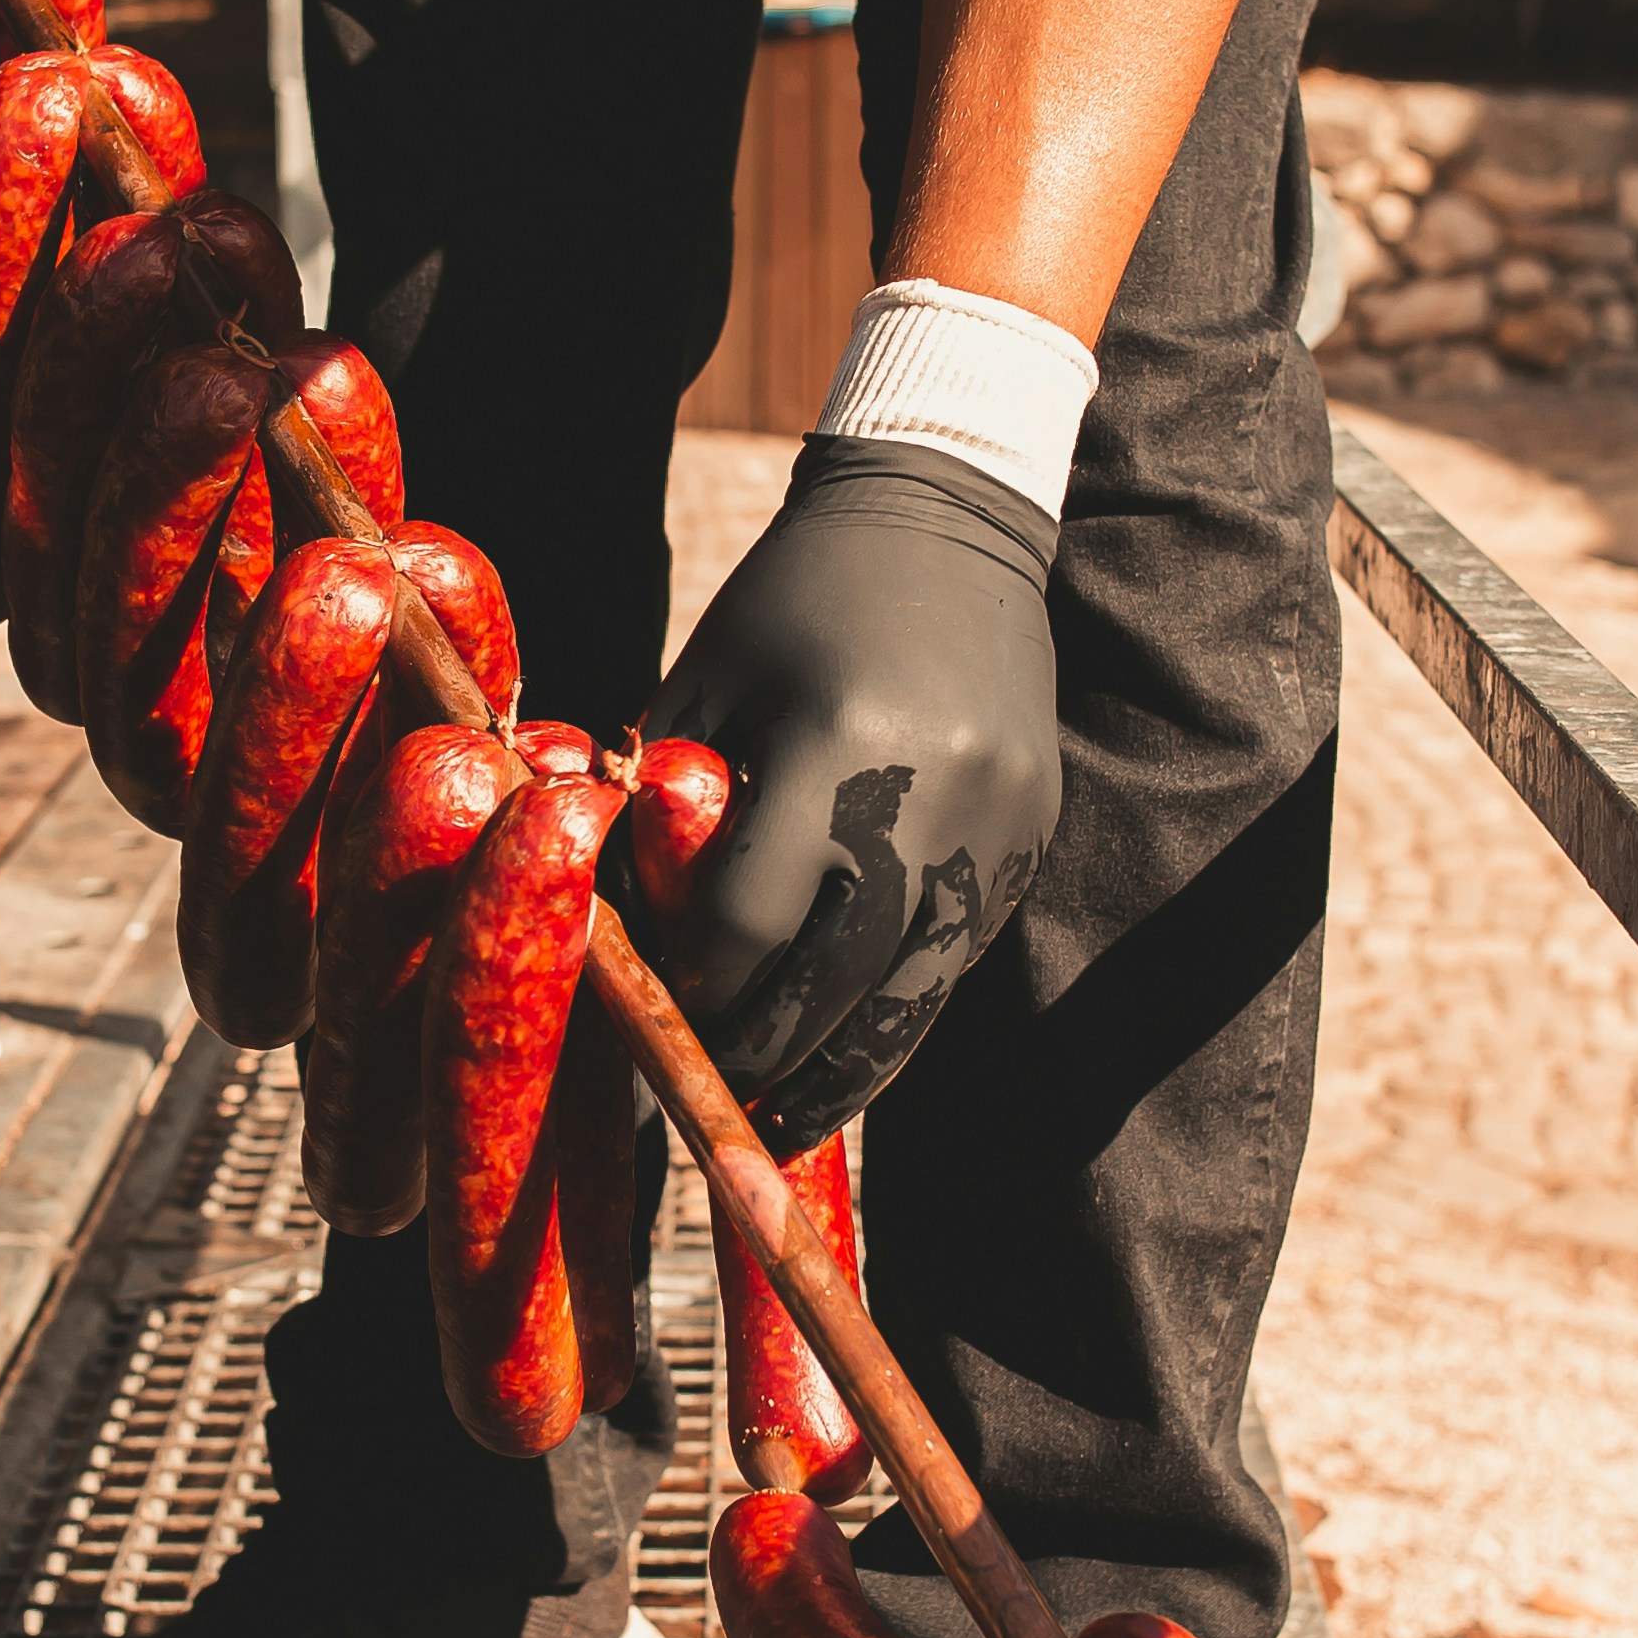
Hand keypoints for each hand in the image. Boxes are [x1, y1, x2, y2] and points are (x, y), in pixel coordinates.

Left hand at [641, 438, 1060, 1148]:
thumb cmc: (799, 596)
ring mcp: (997, 827)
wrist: (952, 517)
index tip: (659, 1025)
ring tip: (783, 1121)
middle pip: (835, 987)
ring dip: (843, 1073)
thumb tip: (608, 923)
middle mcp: (934, 799)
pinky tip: (846, 1050)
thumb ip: (660, 798)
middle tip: (710, 1103)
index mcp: (842, 748)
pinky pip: (955, 960)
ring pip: (914, 1001)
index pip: (751, 924)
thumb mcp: (709, 678)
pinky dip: (897, 1016)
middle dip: (764, 1057)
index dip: (697, 992)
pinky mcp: (1029, 839)